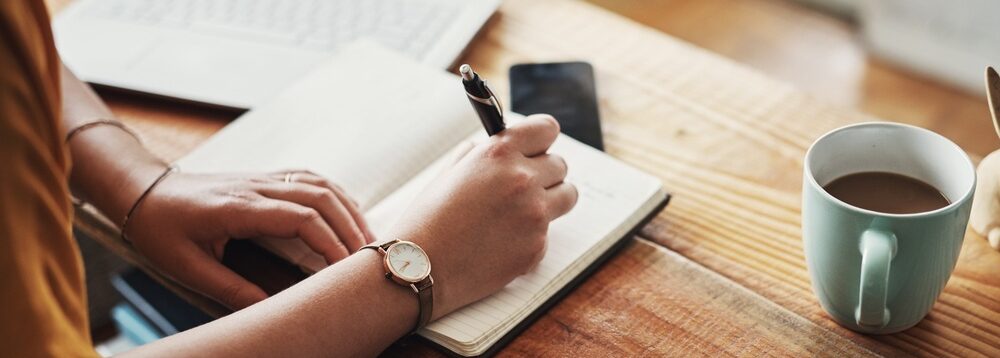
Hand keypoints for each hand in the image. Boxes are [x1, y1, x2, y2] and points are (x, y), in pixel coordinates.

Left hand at [125, 170, 373, 309]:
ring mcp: (261, 178)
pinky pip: (308, 178)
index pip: (300, 218)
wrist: (142, 192)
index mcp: (238, 207)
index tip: (344, 268)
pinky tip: (346, 211)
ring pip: (319, 183)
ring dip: (347, 209)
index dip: (329, 242)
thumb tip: (269, 311)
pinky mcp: (263, 177)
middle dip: (350, 226)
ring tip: (366, 237)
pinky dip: (335, 193)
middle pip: (320, 196)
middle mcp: (255, 187)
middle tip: (367, 257)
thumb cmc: (160, 229)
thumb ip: (230, 289)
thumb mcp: (186, 267)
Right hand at [388, 114, 577, 317]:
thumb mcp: (449, 173)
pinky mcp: (537, 248)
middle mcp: (522, 180)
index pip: (547, 129)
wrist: (417, 268)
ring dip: (550, 200)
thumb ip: (481, 156)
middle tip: (524, 185)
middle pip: (560, 165)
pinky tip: (500, 243)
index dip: (542, 139)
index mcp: (499, 153)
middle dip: (544, 173)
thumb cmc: (427, 220)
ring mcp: (534, 215)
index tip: (538, 146)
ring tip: (522, 212)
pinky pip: (546, 233)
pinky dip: (530, 236)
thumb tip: (502, 151)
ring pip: (567, 196)